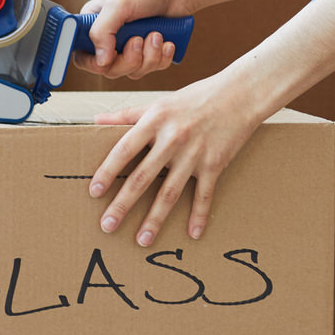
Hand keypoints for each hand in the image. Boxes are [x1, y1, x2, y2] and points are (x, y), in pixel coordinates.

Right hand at [75, 0, 191, 77]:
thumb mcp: (119, 4)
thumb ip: (102, 31)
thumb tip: (101, 61)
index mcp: (93, 26)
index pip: (82, 56)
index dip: (94, 62)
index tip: (111, 55)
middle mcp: (108, 39)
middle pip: (109, 69)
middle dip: (129, 59)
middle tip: (139, 40)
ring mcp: (129, 48)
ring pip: (133, 71)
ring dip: (149, 56)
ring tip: (157, 34)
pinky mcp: (149, 53)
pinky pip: (152, 70)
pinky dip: (162, 58)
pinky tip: (167, 42)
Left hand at [90, 78, 261, 242]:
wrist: (240, 94)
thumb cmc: (196, 98)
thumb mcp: (159, 103)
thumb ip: (128, 115)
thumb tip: (95, 122)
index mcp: (155, 120)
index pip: (124, 149)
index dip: (108, 171)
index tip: (94, 192)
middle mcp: (173, 138)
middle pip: (143, 176)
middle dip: (123, 203)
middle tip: (107, 225)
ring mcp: (194, 153)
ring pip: (170, 191)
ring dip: (155, 218)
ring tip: (141, 240)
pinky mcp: (215, 163)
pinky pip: (204, 194)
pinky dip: (199, 215)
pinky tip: (193, 233)